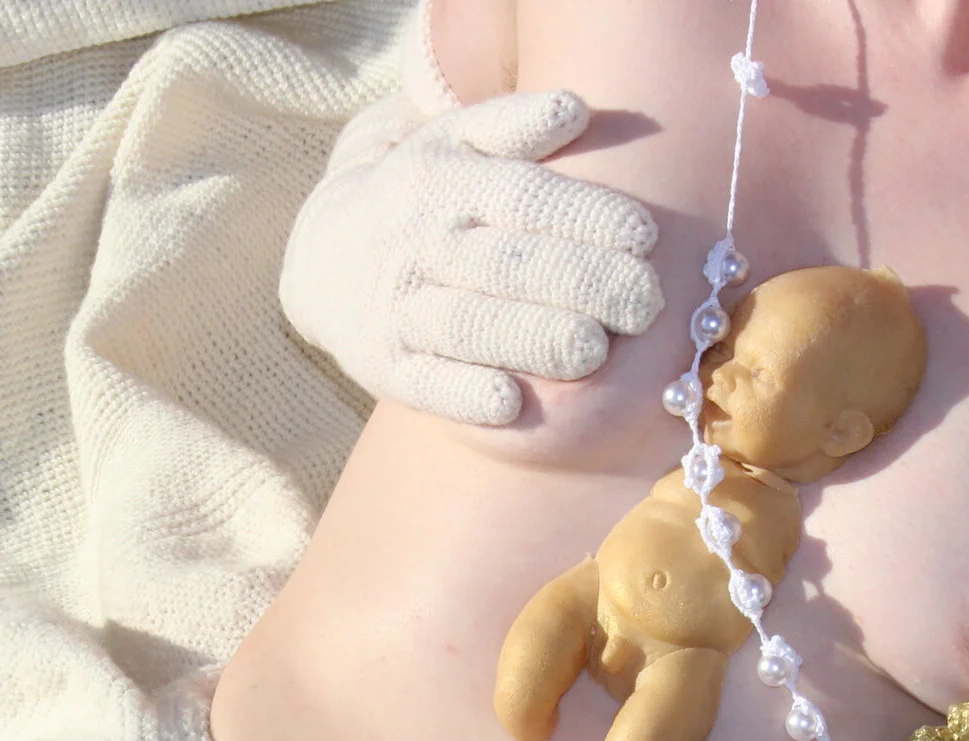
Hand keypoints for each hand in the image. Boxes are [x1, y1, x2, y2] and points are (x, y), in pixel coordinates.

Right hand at [280, 87, 663, 425]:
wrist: (323, 257)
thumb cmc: (422, 194)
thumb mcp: (455, 141)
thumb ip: (514, 123)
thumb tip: (575, 110)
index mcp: (446, 183)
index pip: (523, 198)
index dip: (585, 216)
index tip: (645, 236)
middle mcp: (421, 245)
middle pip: (505, 265)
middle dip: (579, 283)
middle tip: (644, 305)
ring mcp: (400, 309)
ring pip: (468, 325)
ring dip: (530, 339)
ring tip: (593, 351)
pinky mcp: (385, 367)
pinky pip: (425, 384)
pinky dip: (464, 394)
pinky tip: (511, 403)